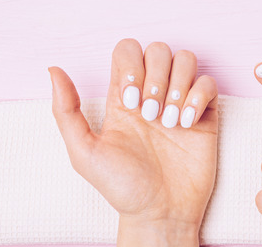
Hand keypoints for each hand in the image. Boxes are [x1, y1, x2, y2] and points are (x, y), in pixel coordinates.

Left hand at [49, 39, 218, 246]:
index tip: (130, 101)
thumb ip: (65, 111)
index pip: (127, 51)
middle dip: (156, 77)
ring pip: (185, 59)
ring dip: (178, 85)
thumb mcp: (84, 153)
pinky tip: (187, 123)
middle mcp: (152, 93)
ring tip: (171, 121)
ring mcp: (179, 102)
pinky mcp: (204, 115)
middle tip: (151, 114)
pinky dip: (198, 97)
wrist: (159, 213)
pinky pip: (208, 83)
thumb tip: (53, 69)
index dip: (130, 66)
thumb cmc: (121, 188)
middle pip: (158, 49)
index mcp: (122, 97)